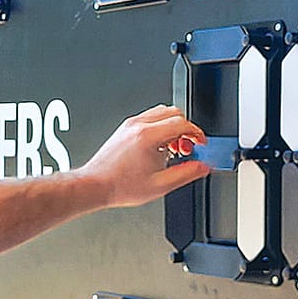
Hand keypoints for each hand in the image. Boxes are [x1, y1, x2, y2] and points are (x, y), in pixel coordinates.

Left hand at [76, 104, 211, 208]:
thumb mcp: (161, 185)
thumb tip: (203, 166)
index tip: (201, 143)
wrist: (95, 186)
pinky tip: (159, 148)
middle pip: (173, 112)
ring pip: (161, 113)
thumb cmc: (120, 186)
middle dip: (186, 128)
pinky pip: (149, 119)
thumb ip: (186, 173)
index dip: (197, 133)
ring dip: (173, 126)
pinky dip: (160, 128)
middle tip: (188, 146)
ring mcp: (130, 125)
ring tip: (173, 148)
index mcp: (148, 136)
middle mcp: (138, 125)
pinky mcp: (124, 129)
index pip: (182, 123)